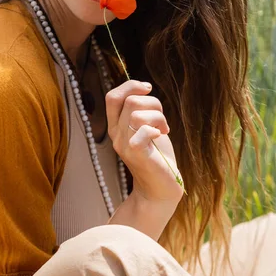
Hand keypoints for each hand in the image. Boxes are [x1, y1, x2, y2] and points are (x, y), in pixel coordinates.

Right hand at [105, 80, 183, 204]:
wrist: (160, 190)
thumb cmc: (157, 156)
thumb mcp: (146, 128)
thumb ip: (140, 111)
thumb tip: (143, 87)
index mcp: (116, 127)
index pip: (112, 97)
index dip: (130, 86)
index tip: (147, 89)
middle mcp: (116, 135)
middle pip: (130, 101)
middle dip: (152, 103)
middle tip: (160, 120)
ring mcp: (124, 145)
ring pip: (137, 113)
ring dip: (158, 116)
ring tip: (163, 129)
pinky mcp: (137, 154)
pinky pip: (142, 130)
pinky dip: (155, 128)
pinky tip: (161, 136)